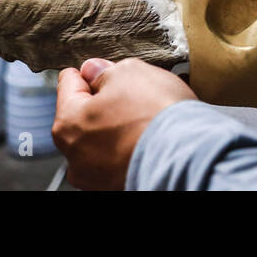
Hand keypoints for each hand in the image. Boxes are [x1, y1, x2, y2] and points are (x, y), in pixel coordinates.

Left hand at [52, 58, 195, 190]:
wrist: (188, 156)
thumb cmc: (156, 114)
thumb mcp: (130, 71)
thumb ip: (105, 70)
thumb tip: (95, 71)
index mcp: (67, 123)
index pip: (68, 84)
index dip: (91, 72)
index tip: (107, 70)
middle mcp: (75, 156)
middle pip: (85, 115)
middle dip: (106, 102)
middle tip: (135, 94)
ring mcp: (96, 177)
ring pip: (103, 139)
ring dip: (119, 127)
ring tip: (147, 118)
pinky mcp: (118, 185)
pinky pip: (120, 157)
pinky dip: (131, 146)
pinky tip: (151, 137)